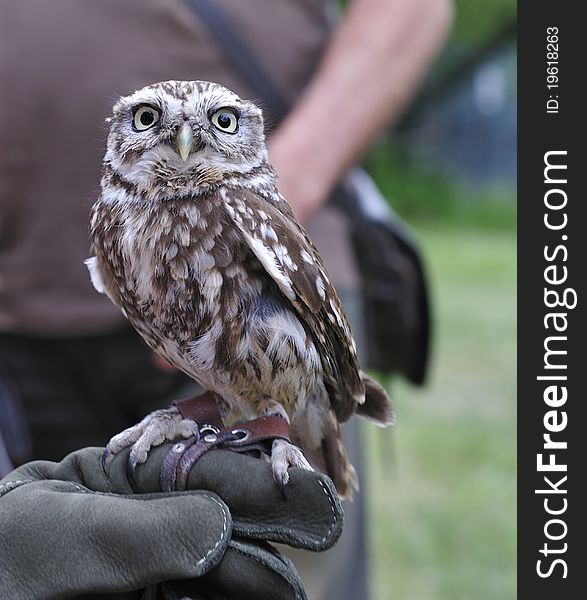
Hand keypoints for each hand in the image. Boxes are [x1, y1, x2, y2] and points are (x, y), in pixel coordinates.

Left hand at [0, 444, 342, 599]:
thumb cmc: (3, 566)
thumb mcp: (63, 534)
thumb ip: (144, 526)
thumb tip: (220, 525)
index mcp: (127, 480)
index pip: (203, 466)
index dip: (253, 472)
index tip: (297, 484)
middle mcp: (152, 521)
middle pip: (226, 512)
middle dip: (272, 514)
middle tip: (320, 517)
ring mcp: (158, 571)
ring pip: (225, 564)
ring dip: (259, 570)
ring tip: (284, 585)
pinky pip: (205, 599)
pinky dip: (235, 596)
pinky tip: (260, 594)